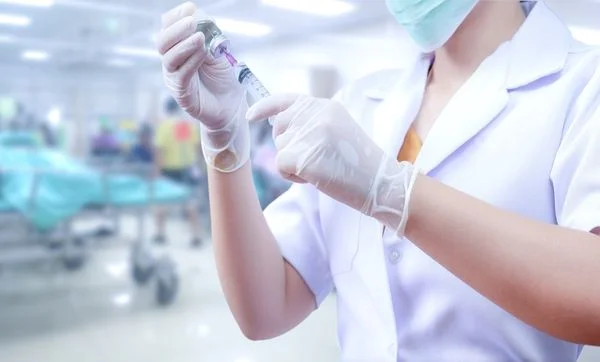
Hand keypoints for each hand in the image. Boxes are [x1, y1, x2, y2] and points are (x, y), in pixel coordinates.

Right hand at [157, 2, 248, 171]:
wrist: (231, 107)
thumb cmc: (222, 79)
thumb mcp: (217, 52)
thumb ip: (207, 37)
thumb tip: (199, 17)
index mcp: (178, 49)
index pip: (168, 29)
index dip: (176, 17)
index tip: (190, 8)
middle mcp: (172, 63)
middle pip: (162, 42)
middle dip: (176, 28)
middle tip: (192, 21)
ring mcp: (174, 79)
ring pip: (169, 58)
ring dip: (184, 44)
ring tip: (199, 37)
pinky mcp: (181, 95)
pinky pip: (181, 75)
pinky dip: (191, 61)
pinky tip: (202, 52)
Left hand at [246, 95, 419, 234]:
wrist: (379, 184)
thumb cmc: (358, 163)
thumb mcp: (338, 129)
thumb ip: (312, 122)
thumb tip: (278, 123)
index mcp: (325, 106)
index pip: (287, 100)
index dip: (265, 107)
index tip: (250, 116)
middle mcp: (316, 115)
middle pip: (279, 127)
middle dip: (287, 144)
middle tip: (315, 157)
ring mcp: (310, 134)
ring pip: (280, 148)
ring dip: (294, 162)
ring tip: (322, 167)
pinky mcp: (304, 156)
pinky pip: (280, 166)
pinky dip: (293, 177)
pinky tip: (315, 178)